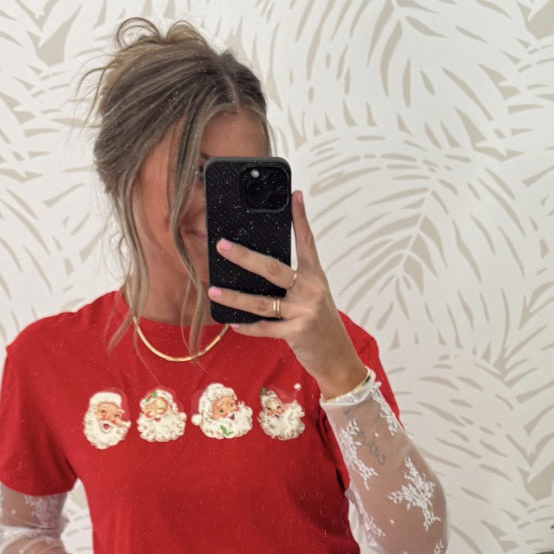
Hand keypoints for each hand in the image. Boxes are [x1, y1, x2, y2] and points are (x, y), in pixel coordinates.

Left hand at [207, 190, 366, 397]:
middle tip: (222, 245)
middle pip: (273, 268)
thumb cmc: (321, 326)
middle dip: (245, 257)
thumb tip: (259, 271)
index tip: (294, 194)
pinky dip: (248, 327)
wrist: (338, 359)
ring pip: (261, 302)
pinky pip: (265, 328)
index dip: (300, 218)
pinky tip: (233, 323)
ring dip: (235, 297)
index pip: (307, 242)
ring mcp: (304, 312)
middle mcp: (311, 290)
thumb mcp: (315, 298)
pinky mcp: (297, 333)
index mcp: (316, 277)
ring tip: (214, 291)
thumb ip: (295, 284)